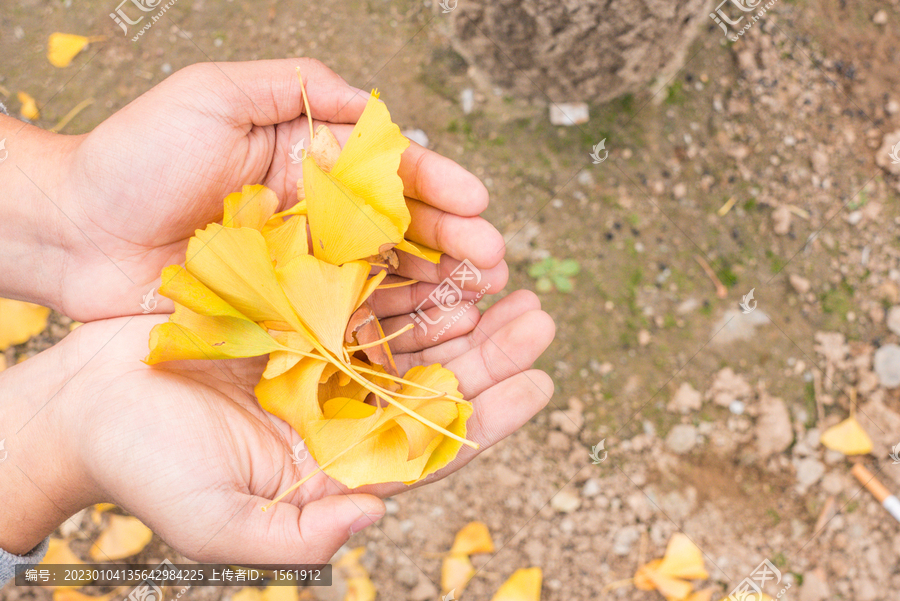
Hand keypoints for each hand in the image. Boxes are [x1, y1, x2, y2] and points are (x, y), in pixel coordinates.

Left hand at [0, 58, 506, 320]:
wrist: (77, 232)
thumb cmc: (136, 156)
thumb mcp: (211, 94)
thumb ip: (293, 88)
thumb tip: (370, 104)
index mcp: (307, 159)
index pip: (388, 171)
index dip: (436, 185)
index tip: (477, 204)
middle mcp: (316, 213)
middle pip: (400, 228)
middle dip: (453, 243)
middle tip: (495, 263)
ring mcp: (305, 266)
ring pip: (385, 275)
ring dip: (436, 287)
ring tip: (480, 299)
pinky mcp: (286, 312)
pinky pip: (348, 317)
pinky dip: (393, 323)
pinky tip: (430, 330)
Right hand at [0, 290, 552, 561]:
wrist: (86, 406)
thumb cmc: (146, 469)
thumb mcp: (218, 519)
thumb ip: (297, 534)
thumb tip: (373, 518)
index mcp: (335, 462)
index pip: (429, 444)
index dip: (488, 417)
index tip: (539, 386)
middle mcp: (338, 409)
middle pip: (430, 380)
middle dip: (490, 352)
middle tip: (539, 321)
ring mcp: (318, 357)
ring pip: (405, 332)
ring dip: (455, 306)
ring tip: (503, 277)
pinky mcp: (291, 313)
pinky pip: (359, 291)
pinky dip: (397, 276)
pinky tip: (434, 254)